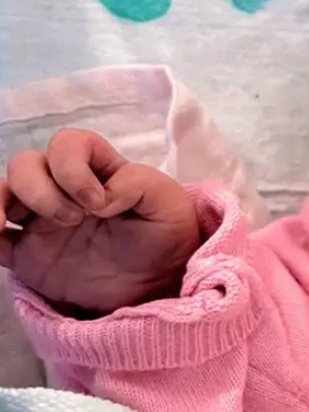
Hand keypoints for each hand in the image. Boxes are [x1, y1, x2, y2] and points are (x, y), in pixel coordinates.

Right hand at [0, 129, 199, 314]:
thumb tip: (99, 197)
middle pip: (26, 164)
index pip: (68, 144)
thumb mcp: (170, 203)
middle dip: (42, 189)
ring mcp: (42, 222)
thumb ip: (139, 183)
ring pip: (3, 193)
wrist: (159, 285)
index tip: (97, 203)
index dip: (73, 167)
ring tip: (6, 226)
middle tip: (73, 221)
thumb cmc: (167, 236)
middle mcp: (64, 190)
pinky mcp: (27, 256)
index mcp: (98, 171)